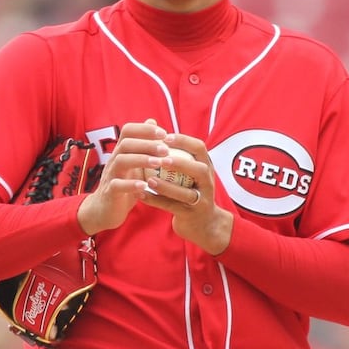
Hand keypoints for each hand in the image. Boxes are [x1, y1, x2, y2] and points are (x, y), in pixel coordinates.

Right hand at [77, 119, 167, 234]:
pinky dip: (131, 185)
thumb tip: (152, 121)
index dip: (145, 129)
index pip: (128, 130)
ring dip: (141, 160)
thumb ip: (143, 144)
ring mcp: (110, 175)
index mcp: (121, 151)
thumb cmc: (124, 183)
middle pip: (126, 143)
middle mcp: (114, 160)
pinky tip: (145, 186)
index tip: (164, 134)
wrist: (104, 210)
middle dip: (147, 144)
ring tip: (159, 163)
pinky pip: (117, 185)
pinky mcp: (110, 192)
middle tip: (166, 149)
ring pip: (121, 161)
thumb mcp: (135, 163)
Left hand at [139, 132, 232, 254]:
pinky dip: (156, 201)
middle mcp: (207, 182)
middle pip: (199, 170)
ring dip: (166, 186)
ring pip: (185, 193)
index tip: (165, 137)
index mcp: (206, 166)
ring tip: (148, 179)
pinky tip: (141, 195)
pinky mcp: (191, 215)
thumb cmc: (190, 190)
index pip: (200, 148)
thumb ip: (173, 150)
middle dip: (180, 164)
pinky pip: (172, 207)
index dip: (184, 141)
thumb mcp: (189, 171)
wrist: (203, 225)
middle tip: (161, 159)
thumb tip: (152, 123)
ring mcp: (201, 200)